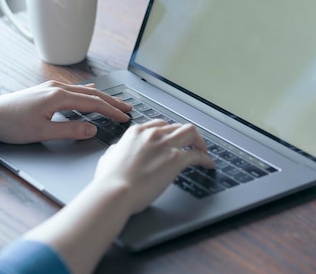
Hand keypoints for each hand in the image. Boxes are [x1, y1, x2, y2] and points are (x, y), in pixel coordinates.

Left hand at [0, 80, 131, 143]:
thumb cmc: (10, 124)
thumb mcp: (42, 132)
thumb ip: (70, 131)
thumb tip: (92, 129)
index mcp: (58, 97)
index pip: (93, 103)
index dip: (111, 111)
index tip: (124, 118)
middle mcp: (56, 88)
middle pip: (91, 93)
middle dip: (111, 101)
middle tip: (128, 108)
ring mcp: (50, 88)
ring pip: (83, 91)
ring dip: (100, 97)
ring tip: (113, 104)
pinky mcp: (44, 91)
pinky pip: (73, 91)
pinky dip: (87, 95)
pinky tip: (88, 97)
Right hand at [92, 119, 214, 214]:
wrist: (115, 191)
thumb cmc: (109, 180)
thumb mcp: (108, 158)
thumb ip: (116, 151)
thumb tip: (117, 151)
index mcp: (136, 133)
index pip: (159, 125)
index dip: (168, 132)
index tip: (172, 139)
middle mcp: (152, 135)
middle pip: (176, 126)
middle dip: (185, 135)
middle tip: (190, 145)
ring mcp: (165, 145)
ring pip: (190, 132)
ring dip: (198, 141)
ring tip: (202, 151)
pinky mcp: (176, 159)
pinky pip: (197, 155)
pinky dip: (205, 158)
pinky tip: (208, 164)